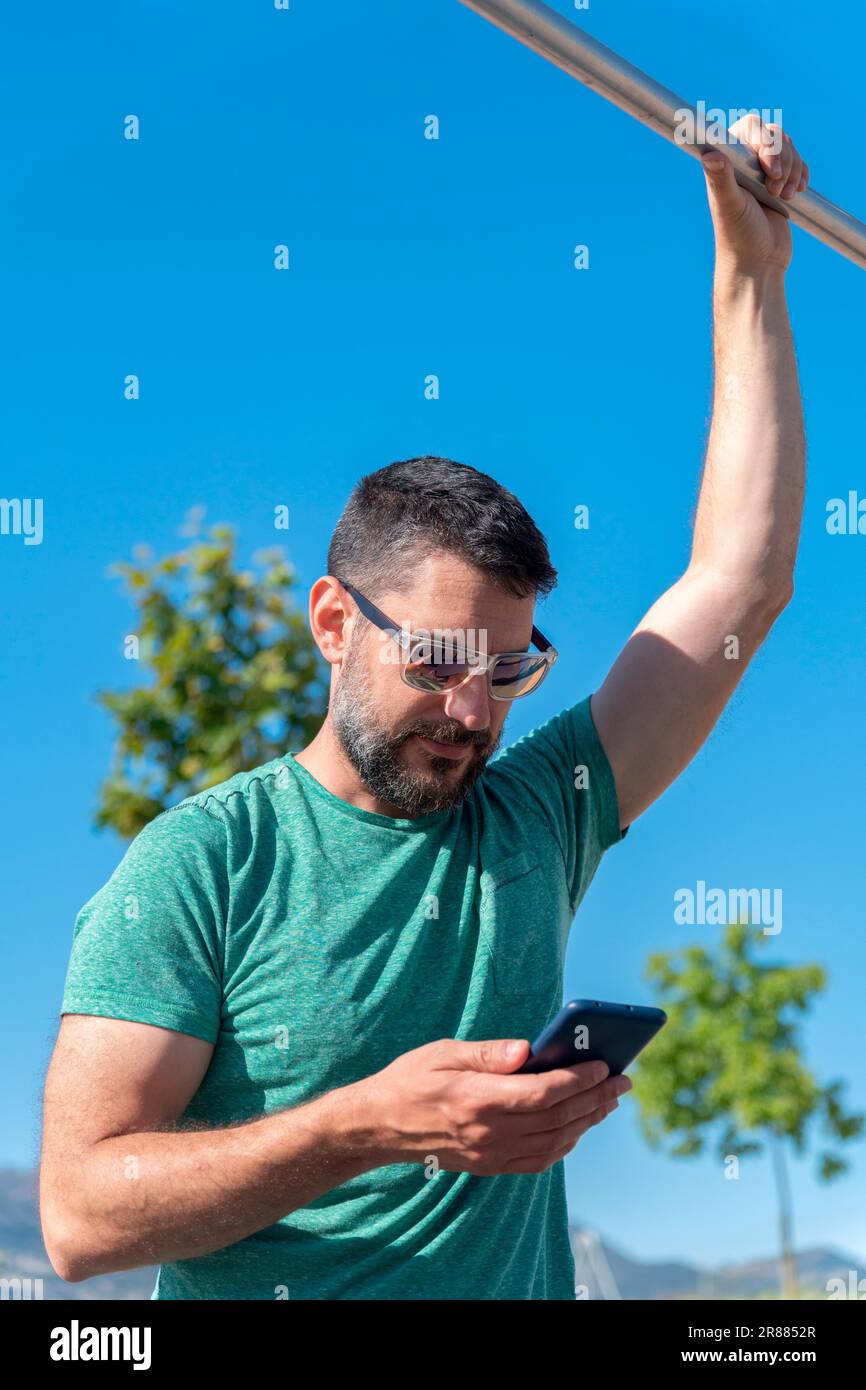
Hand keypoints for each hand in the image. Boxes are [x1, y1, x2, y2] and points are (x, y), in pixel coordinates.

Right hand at [359, 1037, 630, 1175]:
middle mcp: (488, 1132)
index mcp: (477, 1099)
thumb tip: (528, 1048)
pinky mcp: (489, 1165)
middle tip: (622, 1081)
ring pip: (555, 1142)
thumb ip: (489, 1053)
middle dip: (595, 1098)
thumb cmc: (412, 1078)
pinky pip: (539, 1160)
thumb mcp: (445, 1052)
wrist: (380, 1125)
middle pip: (557, 1118)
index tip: (603, 1064)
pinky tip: (578, 1126)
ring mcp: (490, 1154)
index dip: (578, 1080)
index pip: (542, 1093)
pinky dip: (566, 1144)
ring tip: (608, 1100)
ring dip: (588, 1121)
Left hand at [701, 115, 809, 274]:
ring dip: (791, 170)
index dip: (763, 140)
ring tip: (781, 196)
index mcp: (727, 163)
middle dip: (780, 158)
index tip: (766, 167)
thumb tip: (710, 155)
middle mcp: (745, 163)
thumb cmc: (738, 237)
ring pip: (788, 147)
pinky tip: (795, 193)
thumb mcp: (730, 206)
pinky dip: (801, 174)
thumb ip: (720, 180)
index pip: (749, 127)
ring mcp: (764, 171)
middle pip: (772, 133)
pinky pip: (798, 162)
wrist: (759, 262)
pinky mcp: (781, 181)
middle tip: (773, 186)